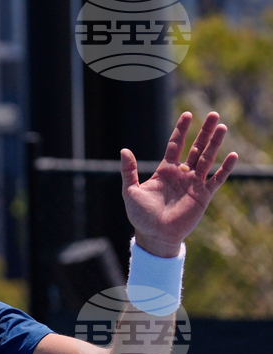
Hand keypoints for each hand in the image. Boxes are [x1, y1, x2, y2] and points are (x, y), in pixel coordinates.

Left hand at [120, 111, 237, 256]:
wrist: (154, 235)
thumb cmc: (140, 215)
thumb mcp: (130, 191)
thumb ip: (128, 171)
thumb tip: (124, 150)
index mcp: (165, 170)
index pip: (175, 145)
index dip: (181, 130)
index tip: (187, 115)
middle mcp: (181, 174)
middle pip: (196, 148)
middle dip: (204, 132)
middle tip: (213, 114)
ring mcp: (193, 183)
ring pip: (207, 159)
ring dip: (215, 144)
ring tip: (222, 127)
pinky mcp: (203, 196)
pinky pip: (216, 179)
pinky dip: (224, 168)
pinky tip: (232, 156)